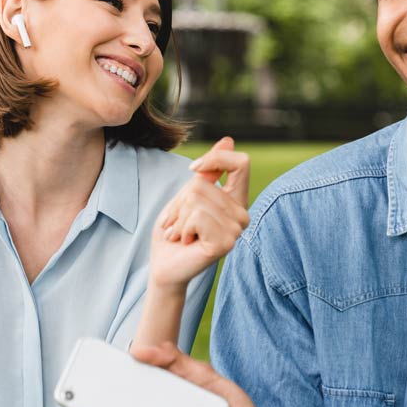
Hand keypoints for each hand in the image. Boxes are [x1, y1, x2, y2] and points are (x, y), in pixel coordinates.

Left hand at [149, 138, 250, 291]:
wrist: (164, 266)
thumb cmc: (175, 232)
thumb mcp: (188, 195)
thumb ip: (208, 172)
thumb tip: (228, 140)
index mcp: (236, 200)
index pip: (241, 163)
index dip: (215, 159)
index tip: (193, 169)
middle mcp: (242, 215)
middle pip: (203, 182)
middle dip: (180, 201)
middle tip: (180, 223)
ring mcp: (236, 230)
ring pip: (197, 199)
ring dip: (179, 217)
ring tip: (181, 233)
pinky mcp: (225, 244)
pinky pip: (197, 216)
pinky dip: (182, 227)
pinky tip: (186, 242)